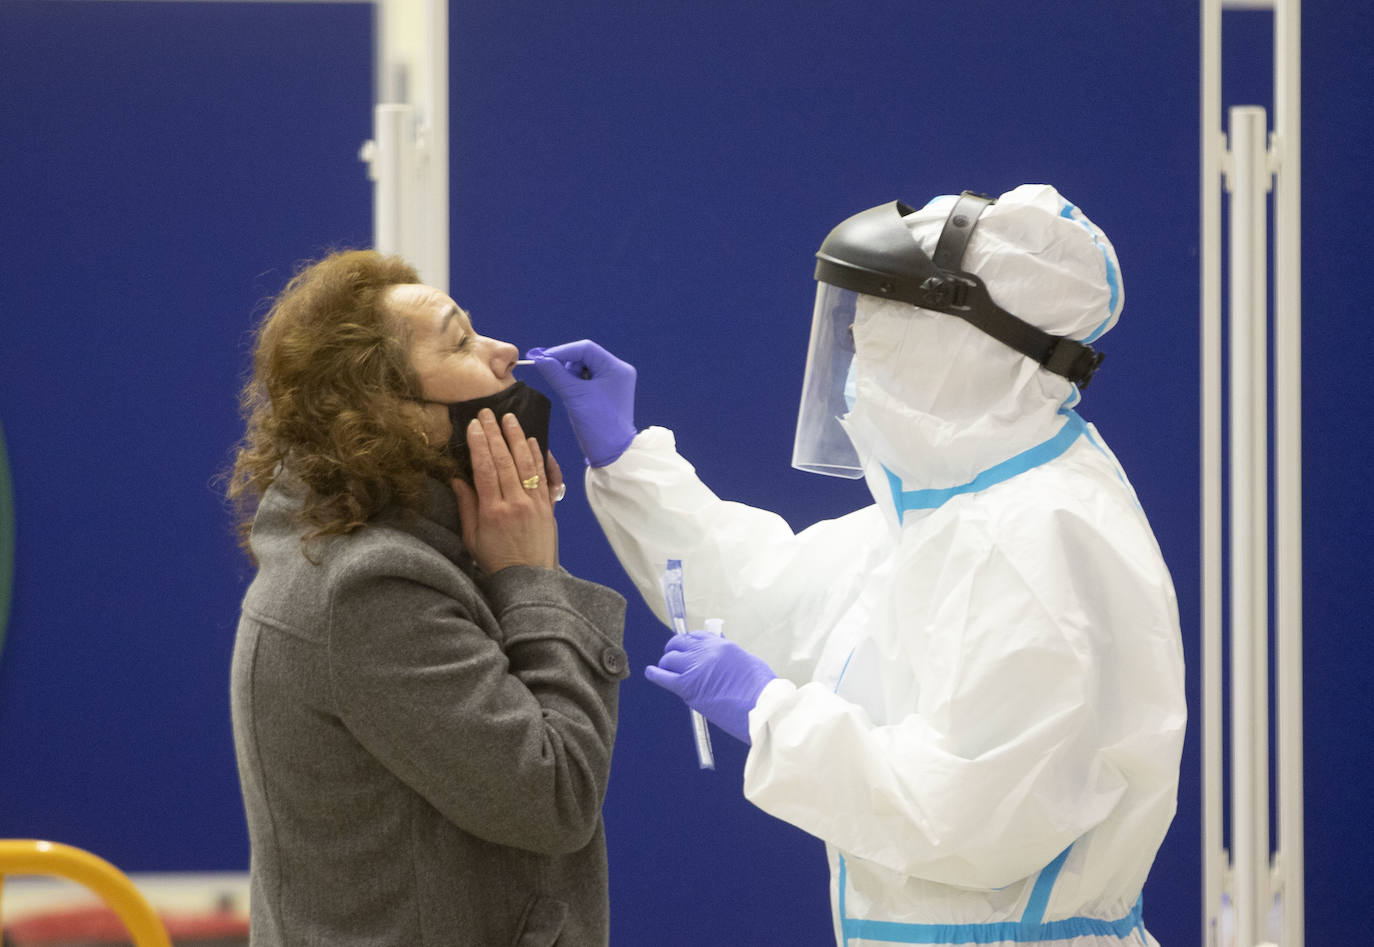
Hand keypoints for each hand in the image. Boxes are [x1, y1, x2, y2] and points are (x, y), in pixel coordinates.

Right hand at [450, 408, 559, 573]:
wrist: (529, 580)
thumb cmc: (496, 560)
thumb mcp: (472, 537)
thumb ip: (466, 506)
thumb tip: (457, 478)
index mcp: (493, 511)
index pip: (485, 470)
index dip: (479, 445)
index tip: (474, 425)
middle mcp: (516, 503)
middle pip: (505, 461)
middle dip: (495, 434)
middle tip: (488, 413)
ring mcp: (535, 503)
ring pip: (527, 464)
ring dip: (518, 439)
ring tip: (510, 419)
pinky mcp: (549, 506)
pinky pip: (545, 477)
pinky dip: (540, 457)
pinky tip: (533, 441)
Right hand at [526, 340, 636, 466]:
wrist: (612, 453)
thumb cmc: (598, 424)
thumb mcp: (573, 395)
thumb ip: (556, 373)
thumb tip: (539, 359)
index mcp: (616, 368)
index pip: (585, 348)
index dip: (562, 351)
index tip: (542, 358)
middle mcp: (618, 371)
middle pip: (585, 356)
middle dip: (567, 364)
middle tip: (554, 376)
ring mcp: (614, 382)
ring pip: (585, 367)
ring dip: (571, 375)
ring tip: (568, 392)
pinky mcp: (608, 392)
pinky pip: (588, 379)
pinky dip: (576, 383)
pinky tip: (573, 395)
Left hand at [645, 632, 776, 743]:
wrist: (762, 708)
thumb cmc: (762, 690)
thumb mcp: (747, 663)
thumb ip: (730, 657)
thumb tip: (720, 658)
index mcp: (722, 645)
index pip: (697, 636)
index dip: (690, 643)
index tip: (688, 649)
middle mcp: (706, 652)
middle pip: (680, 644)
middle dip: (675, 651)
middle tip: (675, 660)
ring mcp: (695, 668)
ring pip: (669, 659)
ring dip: (667, 665)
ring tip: (666, 670)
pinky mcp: (687, 687)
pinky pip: (663, 677)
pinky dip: (655, 674)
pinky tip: (650, 673)